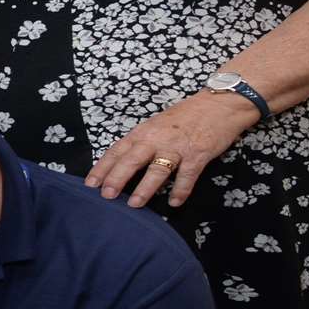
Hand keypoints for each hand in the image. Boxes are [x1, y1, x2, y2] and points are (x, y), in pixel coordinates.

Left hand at [85, 92, 256, 206]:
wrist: (218, 104)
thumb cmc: (184, 116)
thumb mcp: (155, 126)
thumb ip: (140, 143)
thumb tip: (121, 165)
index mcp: (142, 132)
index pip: (117, 151)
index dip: (103, 168)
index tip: (90, 184)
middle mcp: (156, 139)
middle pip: (131, 160)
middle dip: (117, 178)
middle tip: (106, 196)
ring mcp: (177, 147)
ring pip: (157, 169)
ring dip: (145, 188)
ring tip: (134, 204)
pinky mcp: (198, 154)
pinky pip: (187, 176)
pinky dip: (180, 190)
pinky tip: (174, 203)